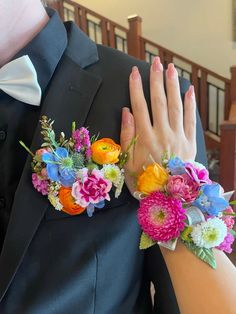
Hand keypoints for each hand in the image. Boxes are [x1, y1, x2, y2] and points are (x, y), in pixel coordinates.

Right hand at [120, 57, 196, 192]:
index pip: (139, 106)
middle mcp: (162, 133)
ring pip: (176, 106)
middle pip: (159, 101)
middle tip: (155, 62)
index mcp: (145, 138)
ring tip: (171, 68)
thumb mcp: (127, 163)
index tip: (134, 72)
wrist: (168, 198)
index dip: (136, 88)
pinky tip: (189, 90)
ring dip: (173, 86)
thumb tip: (126, 111)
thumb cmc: (144, 182)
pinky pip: (191, 120)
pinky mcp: (190, 143)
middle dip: (156, 80)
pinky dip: (191, 104)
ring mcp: (178, 137)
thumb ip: (127, 136)